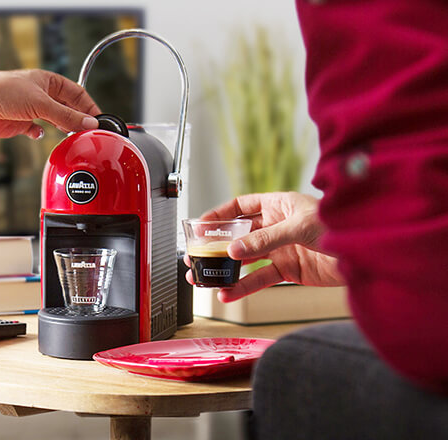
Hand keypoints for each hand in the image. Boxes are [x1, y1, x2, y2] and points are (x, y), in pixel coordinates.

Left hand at [0, 61, 99, 137]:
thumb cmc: (2, 92)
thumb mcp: (41, 104)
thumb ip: (67, 116)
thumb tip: (89, 124)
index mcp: (48, 82)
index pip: (78, 93)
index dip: (90, 107)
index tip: (99, 121)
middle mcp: (41, 95)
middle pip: (68, 108)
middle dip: (79, 120)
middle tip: (90, 133)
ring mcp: (31, 109)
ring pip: (54, 120)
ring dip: (63, 128)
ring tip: (74, 137)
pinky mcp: (20, 123)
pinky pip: (36, 130)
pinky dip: (41, 134)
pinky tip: (42, 136)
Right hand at [187, 192, 343, 302]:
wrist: (368, 255)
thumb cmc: (342, 226)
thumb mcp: (299, 227)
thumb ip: (265, 239)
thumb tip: (234, 250)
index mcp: (278, 205)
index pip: (241, 206)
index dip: (220, 214)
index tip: (200, 225)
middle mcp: (276, 226)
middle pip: (238, 235)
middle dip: (216, 246)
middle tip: (196, 257)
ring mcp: (280, 249)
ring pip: (245, 259)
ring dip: (224, 270)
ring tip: (203, 279)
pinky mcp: (287, 270)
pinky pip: (259, 278)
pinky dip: (243, 287)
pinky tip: (228, 293)